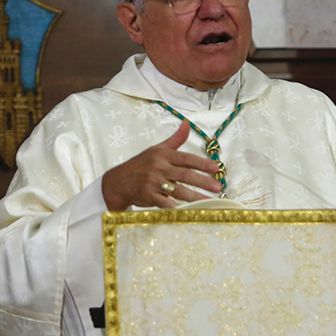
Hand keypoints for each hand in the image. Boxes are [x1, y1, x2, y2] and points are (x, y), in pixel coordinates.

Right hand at [100, 122, 221, 210]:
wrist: (118, 181)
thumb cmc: (140, 165)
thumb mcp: (156, 149)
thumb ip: (175, 140)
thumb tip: (187, 124)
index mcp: (163, 155)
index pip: (187, 158)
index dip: (203, 163)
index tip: (217, 169)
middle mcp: (159, 167)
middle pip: (185, 175)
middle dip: (203, 181)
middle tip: (218, 187)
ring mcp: (153, 182)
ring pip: (178, 190)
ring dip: (195, 197)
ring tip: (210, 201)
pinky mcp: (148, 196)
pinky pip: (166, 203)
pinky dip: (177, 208)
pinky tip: (189, 211)